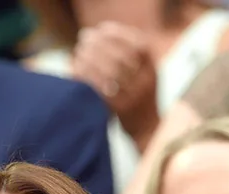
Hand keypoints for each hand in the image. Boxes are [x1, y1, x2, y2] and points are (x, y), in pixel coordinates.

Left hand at [71, 21, 158, 150]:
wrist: (148, 130)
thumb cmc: (139, 95)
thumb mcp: (143, 72)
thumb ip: (129, 52)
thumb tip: (99, 32)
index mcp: (152, 68)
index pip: (136, 43)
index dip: (116, 33)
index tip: (99, 29)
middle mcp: (147, 82)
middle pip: (120, 56)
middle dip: (98, 44)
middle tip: (82, 40)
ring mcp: (135, 97)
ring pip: (110, 71)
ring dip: (90, 59)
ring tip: (78, 53)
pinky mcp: (122, 110)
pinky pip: (101, 89)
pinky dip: (86, 77)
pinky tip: (76, 70)